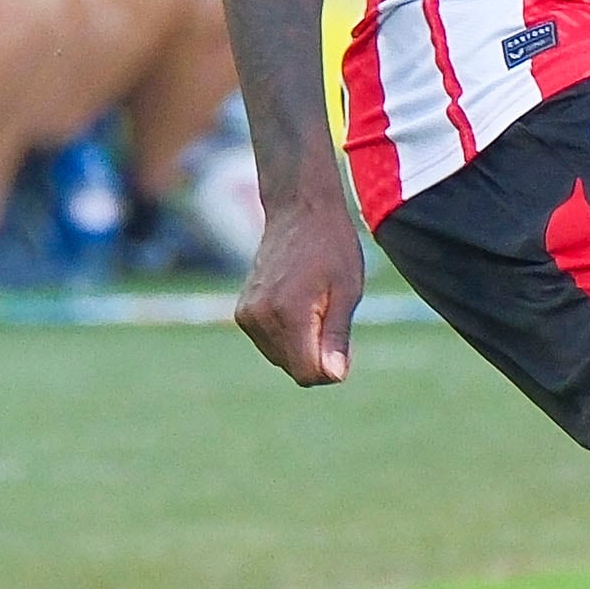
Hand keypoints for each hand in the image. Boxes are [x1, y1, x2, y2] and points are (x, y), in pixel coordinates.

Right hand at [235, 192, 365, 386]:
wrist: (298, 212)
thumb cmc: (332, 247)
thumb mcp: (347, 290)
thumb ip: (337, 336)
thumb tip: (334, 377)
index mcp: (288, 313)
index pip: (307, 374)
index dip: (331, 370)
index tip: (344, 345)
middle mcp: (260, 317)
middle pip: (293, 368)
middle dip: (316, 357)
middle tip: (332, 315)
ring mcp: (247, 315)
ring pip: (280, 358)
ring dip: (302, 346)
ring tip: (316, 306)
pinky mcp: (242, 312)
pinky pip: (269, 343)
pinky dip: (287, 336)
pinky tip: (300, 305)